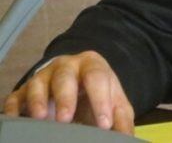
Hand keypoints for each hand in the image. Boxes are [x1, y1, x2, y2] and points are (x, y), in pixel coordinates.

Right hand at [3, 50, 133, 133]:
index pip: (98, 78)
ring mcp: (43, 77)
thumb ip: (121, 118)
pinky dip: (15, 109)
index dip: (101, 100)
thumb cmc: (96, 93)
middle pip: (65, 76)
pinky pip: (17, 97)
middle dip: (65, 97)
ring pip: (38, 83)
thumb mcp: (114, 102)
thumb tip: (126, 138)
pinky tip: (18, 121)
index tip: (104, 124)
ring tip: (41, 118)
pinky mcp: (25, 90)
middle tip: (66, 119)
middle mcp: (66, 66)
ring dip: (38, 101)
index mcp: (92, 66)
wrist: (75, 82)